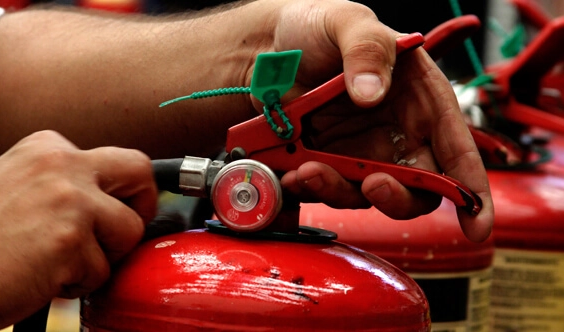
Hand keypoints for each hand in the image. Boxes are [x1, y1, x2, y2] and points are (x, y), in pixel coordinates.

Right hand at [0, 131, 156, 330]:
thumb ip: (61, 181)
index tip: (114, 212)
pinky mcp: (69, 243)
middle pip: (140, 174)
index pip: (119, 160)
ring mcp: (69, 201)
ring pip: (129, 232)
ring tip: (63, 265)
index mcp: (49, 147)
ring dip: (103, 257)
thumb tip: (108, 198)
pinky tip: (44, 278)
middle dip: (142, 207)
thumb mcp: (15, 182)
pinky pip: (103, 272)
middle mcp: (62, 164)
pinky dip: (79, 284)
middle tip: (121, 235)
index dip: (123, 193)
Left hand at [247, 0, 492, 241]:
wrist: (268, 47)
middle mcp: (396, 134)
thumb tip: (372, 92)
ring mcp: (360, 153)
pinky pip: (326, 189)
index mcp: (420, 99)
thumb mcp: (348, 23)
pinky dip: (310, 187)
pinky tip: (293, 171)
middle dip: (398, 198)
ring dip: (340, 191)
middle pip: (417, 189)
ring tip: (309, 169)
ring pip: (365, 196)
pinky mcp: (326, 163)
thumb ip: (368, 49)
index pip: (456, 149)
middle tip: (373, 185)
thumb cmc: (317, 28)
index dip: (472, 189)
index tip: (478, 224)